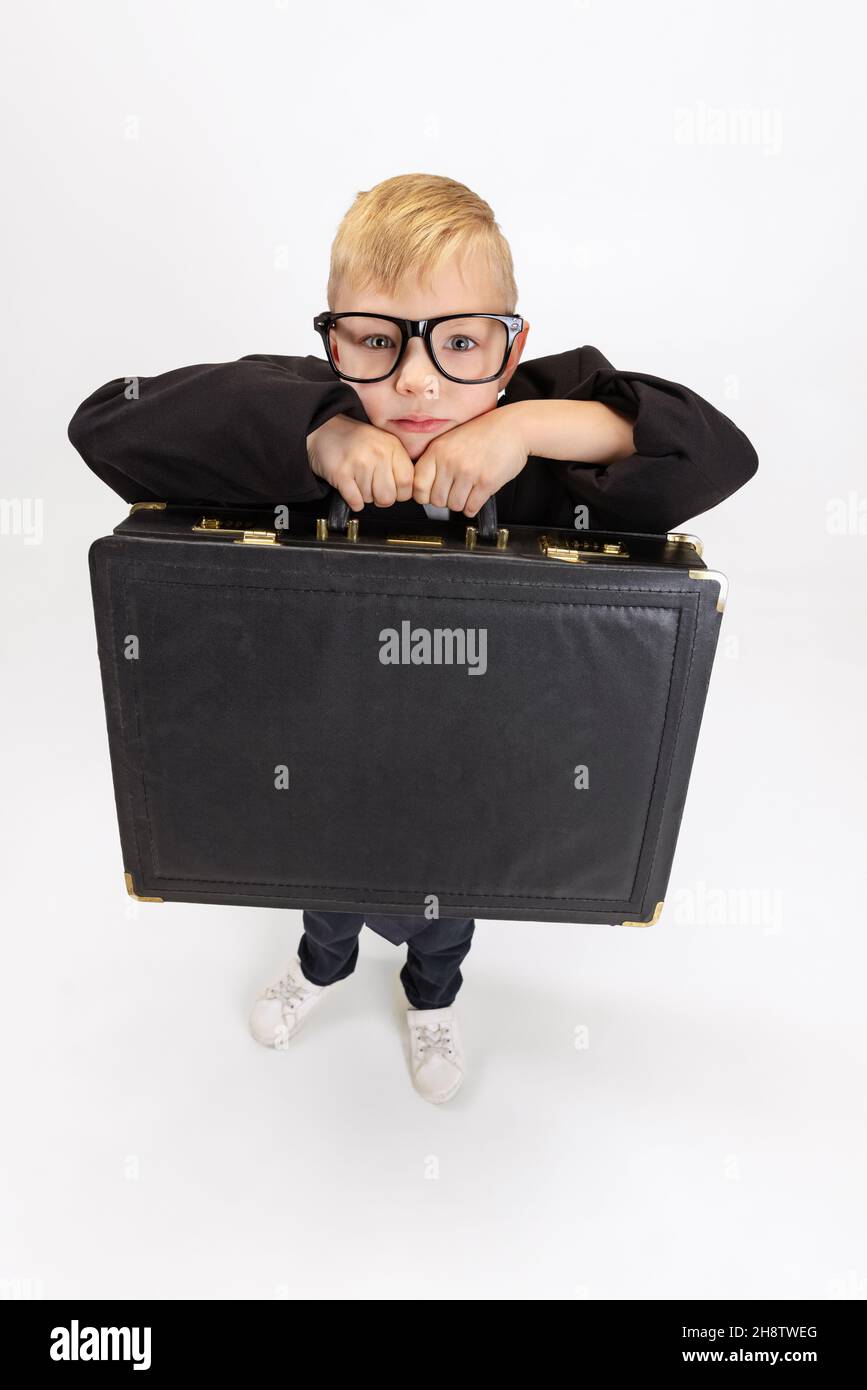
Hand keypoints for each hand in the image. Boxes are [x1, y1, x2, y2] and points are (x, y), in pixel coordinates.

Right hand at [306, 413, 414, 511]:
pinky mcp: (341, 474)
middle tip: (373, 488)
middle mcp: (377, 453)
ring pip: (371, 500)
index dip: (401, 493)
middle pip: (389, 497)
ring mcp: (359, 463)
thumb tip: (409, 490)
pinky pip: (355, 502)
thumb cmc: (354, 440)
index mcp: (391, 446)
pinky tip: (351, 487)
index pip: (408, 483)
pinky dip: (353, 500)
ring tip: (359, 480)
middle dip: (381, 498)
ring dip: (365, 496)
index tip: (393, 489)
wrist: (323, 429)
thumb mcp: (383, 443)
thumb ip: (398, 463)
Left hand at [411, 404, 530, 516]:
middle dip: (445, 500)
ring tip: (467, 491)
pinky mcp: (486, 482)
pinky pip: (471, 508)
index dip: (424, 495)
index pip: (418, 486)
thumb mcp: (451, 440)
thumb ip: (435, 460)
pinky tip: (476, 495)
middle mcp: (450, 461)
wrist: (514, 427)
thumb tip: (421, 487)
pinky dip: (473, 507)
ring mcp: (469, 472)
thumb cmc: (483, 433)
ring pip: (454, 506)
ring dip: (461, 503)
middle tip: (454, 492)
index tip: (431, 494)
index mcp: (438, 450)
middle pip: (436, 500)